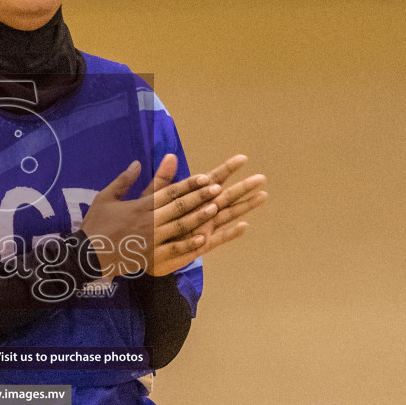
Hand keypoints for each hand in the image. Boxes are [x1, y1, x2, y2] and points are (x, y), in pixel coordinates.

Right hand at [79, 154, 221, 276]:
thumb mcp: (105, 197)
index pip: (169, 192)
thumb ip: (123, 180)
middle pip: (178, 208)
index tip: (205, 178)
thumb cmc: (95, 225)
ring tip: (215, 208)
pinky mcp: (151, 258)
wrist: (86, 255)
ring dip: (199, 217)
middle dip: (200, 197)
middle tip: (218, 189)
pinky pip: (173, 251)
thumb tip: (136, 163)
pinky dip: (189, 244)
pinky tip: (203, 238)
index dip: (189, 185)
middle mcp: (148, 222)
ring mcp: (151, 241)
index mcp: (139, 207)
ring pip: (180, 227)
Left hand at [154, 154, 267, 273]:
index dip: (227, 169)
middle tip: (261, 177)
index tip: (242, 158)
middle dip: (243, 187)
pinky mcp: (200, 244)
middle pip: (226, 196)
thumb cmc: (149, 222)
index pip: (213, 180)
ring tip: (262, 196)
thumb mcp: (154, 198)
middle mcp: (203, 211)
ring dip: (244, 206)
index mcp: (193, 197)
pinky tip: (243, 227)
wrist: (143, 249)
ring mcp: (204, 227)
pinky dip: (230, 233)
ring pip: (227, 215)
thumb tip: (170, 155)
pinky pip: (217, 239)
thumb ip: (163, 179)